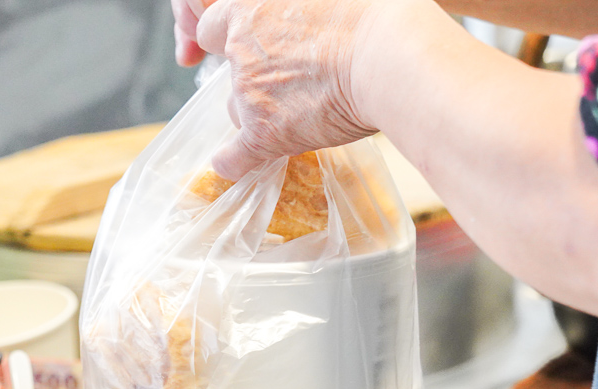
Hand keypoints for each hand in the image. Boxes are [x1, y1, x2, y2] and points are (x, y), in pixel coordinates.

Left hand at [173, 0, 392, 179]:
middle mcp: (241, 51)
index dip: (227, 40)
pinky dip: (232, 162)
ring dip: (256, 115)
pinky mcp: (263, 133)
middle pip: (229, 75)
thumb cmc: (371, 18)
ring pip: (236, 111)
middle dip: (252, 81)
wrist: (385, 57)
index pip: (212, 27)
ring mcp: (249, 94)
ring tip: (297, 115)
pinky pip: (234, 156)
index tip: (242, 48)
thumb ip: (300, 14)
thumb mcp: (325, 1)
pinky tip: (235, 163)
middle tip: (292, 83)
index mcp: (249, 8)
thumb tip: (305, 32)